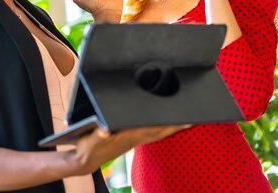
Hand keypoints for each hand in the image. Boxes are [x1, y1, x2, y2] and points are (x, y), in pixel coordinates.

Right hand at [69, 125, 188, 174]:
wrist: (85, 161)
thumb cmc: (87, 148)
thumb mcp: (90, 141)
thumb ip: (97, 135)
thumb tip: (105, 129)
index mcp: (128, 136)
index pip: (153, 129)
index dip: (168, 125)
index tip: (182, 120)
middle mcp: (135, 138)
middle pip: (160, 131)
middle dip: (176, 125)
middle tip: (193, 117)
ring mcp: (135, 139)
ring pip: (158, 133)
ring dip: (172, 127)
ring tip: (186, 120)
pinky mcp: (132, 139)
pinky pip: (152, 133)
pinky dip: (163, 128)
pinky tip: (168, 124)